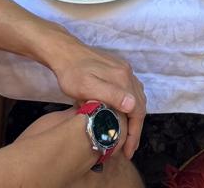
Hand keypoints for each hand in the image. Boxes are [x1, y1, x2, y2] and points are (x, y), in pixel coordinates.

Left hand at [50, 40, 146, 156]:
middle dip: (135, 129)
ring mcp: (123, 69)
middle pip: (140, 105)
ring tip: (126, 136)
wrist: (64, 52)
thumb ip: (111, 94)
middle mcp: (127, 72)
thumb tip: (132, 105)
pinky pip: (131, 90)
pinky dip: (131, 106)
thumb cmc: (71, 73)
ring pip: (137, 97)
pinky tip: (123, 114)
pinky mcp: (118, 68)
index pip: (137, 110)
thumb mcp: (87, 87)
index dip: (134, 133)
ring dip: (134, 118)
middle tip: (128, 149)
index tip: (128, 152)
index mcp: (122, 78)